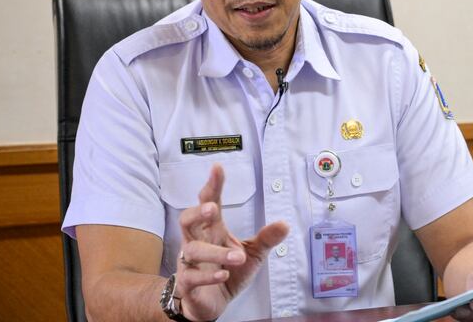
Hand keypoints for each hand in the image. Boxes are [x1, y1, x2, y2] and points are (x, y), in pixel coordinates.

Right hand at [175, 163, 288, 321]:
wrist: (211, 303)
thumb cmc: (229, 271)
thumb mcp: (253, 253)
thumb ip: (266, 239)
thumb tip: (285, 224)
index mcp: (213, 230)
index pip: (209, 203)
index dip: (212, 186)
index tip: (217, 168)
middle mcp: (198, 242)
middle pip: (187, 220)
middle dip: (197, 212)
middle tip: (212, 208)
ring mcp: (190, 263)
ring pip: (192, 250)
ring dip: (216, 253)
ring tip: (238, 257)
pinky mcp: (188, 284)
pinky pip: (191, 277)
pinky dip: (207, 276)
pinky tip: (223, 275)